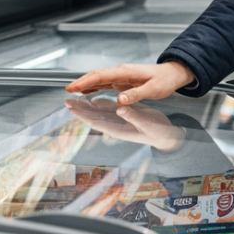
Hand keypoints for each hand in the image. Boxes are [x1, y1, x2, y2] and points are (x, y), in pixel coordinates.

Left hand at [64, 97, 185, 150]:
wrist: (166, 135)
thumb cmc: (158, 132)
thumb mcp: (147, 124)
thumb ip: (133, 116)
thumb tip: (119, 108)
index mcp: (118, 129)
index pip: (96, 122)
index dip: (83, 115)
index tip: (72, 108)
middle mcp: (116, 124)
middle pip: (94, 116)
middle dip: (80, 109)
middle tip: (66, 100)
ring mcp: (120, 119)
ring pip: (100, 112)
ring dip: (87, 106)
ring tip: (75, 98)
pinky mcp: (126, 114)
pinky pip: (110, 108)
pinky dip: (101, 103)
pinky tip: (94, 98)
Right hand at [65, 61, 194, 104]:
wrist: (172, 74)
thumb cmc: (164, 81)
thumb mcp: (153, 90)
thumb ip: (136, 95)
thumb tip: (119, 100)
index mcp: (125, 72)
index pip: (101, 76)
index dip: (85, 82)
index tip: (72, 88)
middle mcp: (120, 72)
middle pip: (96, 75)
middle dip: (80, 82)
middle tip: (67, 91)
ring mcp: (120, 75)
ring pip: (98, 78)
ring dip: (85, 84)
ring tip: (71, 92)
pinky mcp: (122, 80)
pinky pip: (104, 82)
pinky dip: (93, 86)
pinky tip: (86, 92)